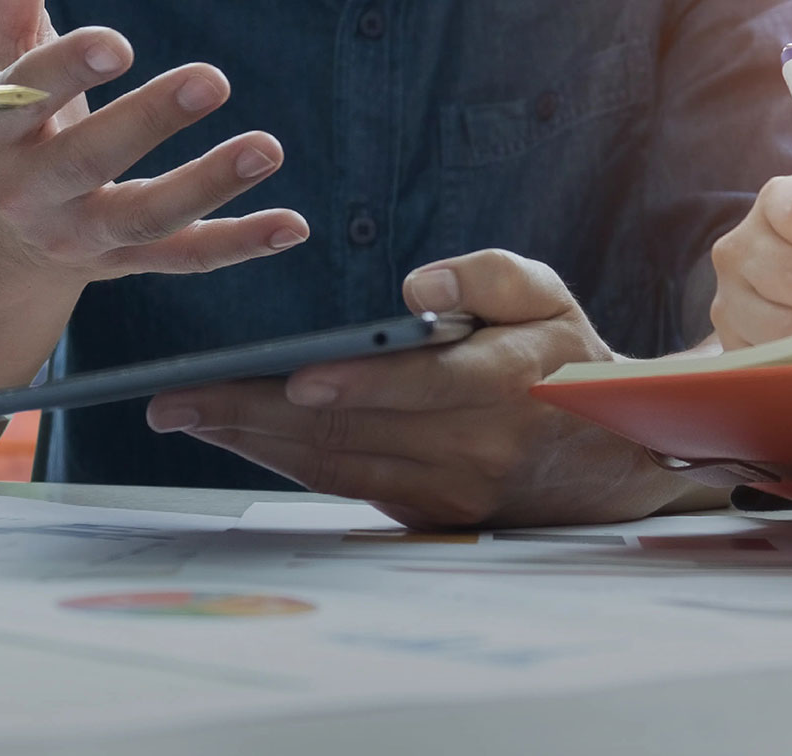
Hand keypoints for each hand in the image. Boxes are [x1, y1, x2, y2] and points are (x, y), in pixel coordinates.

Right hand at [0, 0, 306, 286]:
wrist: (7, 232)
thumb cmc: (16, 111)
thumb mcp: (3, 43)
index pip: (22, 100)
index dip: (65, 71)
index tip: (118, 40)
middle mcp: (32, 190)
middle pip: (88, 161)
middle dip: (148, 122)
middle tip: (212, 76)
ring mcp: (84, 234)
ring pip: (145, 216)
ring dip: (207, 185)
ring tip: (268, 147)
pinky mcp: (131, 262)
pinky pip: (187, 257)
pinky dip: (240, 244)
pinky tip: (293, 225)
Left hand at [145, 250, 706, 527]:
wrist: (614, 460)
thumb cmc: (567, 360)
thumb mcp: (550, 297)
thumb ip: (490, 276)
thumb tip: (418, 286)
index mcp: (511, 385)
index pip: (428, 385)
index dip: (360, 384)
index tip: (294, 377)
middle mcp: (479, 449)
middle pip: (354, 434)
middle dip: (255, 416)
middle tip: (176, 401)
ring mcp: (451, 492)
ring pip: (337, 467)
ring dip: (254, 444)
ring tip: (188, 416)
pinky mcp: (430, 516)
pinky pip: (345, 486)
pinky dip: (286, 463)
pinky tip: (239, 437)